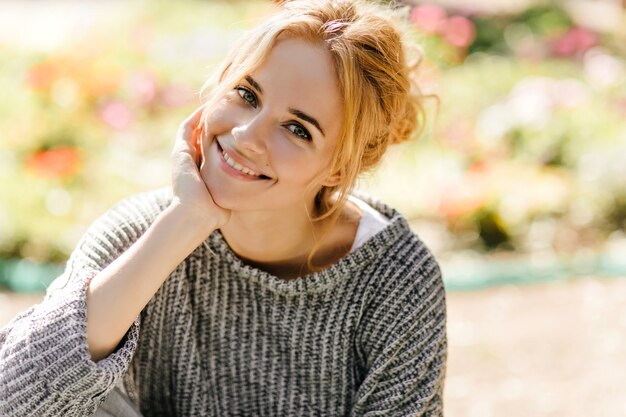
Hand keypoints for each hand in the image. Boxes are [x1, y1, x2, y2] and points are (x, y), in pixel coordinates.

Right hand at [170, 105, 230, 231]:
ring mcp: (182, 156)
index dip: (218, 139)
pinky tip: (208, 107)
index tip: (233, 130)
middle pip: (199, 137)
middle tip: (225, 111)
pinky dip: (196, 117)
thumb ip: (233, 194)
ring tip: (216, 104)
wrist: (196, 214)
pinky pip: (187, 127)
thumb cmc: (213, 213)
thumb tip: (248, 199)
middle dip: (211, 125)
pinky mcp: (180, 151)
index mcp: (199, 173)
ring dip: (203, 117)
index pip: (208, 151)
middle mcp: (189, 163)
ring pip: (192, 130)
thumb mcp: (226, 199)